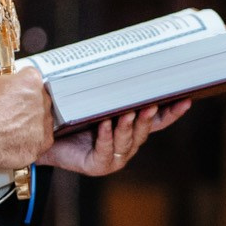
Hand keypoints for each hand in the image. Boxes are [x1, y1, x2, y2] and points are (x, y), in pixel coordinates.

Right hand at [0, 67, 54, 170]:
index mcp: (31, 81)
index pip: (31, 75)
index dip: (19, 81)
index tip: (13, 87)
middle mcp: (43, 100)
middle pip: (38, 96)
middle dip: (26, 100)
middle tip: (8, 108)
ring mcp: (45, 122)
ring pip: (41, 117)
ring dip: (29, 119)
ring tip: (9, 125)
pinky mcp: (44, 141)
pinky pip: (41, 136)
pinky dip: (31, 137)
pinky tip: (15, 137)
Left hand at [39, 101, 189, 176]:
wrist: (40, 135)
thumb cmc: (68, 115)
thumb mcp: (93, 98)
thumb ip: (108, 88)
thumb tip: (122, 59)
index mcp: (130, 129)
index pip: (157, 121)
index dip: (172, 112)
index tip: (185, 99)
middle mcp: (126, 144)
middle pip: (146, 131)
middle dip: (150, 117)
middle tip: (152, 103)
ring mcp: (114, 158)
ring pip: (128, 141)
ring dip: (129, 127)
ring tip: (129, 113)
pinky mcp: (98, 166)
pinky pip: (106, 150)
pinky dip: (107, 136)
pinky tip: (106, 124)